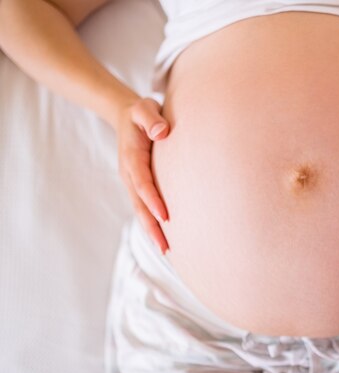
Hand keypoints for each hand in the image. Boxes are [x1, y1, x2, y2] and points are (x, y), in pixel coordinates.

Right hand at [116, 98, 169, 253]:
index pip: (143, 183)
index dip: (153, 200)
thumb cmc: (141, 112)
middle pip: (139, 205)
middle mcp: (129, 173)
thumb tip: (162, 132)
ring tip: (165, 250)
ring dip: (151, 230)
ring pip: (140, 210)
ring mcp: (131, 181)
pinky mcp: (137, 184)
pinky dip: (151, 222)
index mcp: (131, 157)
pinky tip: (162, 236)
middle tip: (165, 247)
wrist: (126, 115)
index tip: (165, 216)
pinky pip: (143, 206)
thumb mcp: (144, 108)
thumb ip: (152, 119)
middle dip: (152, 227)